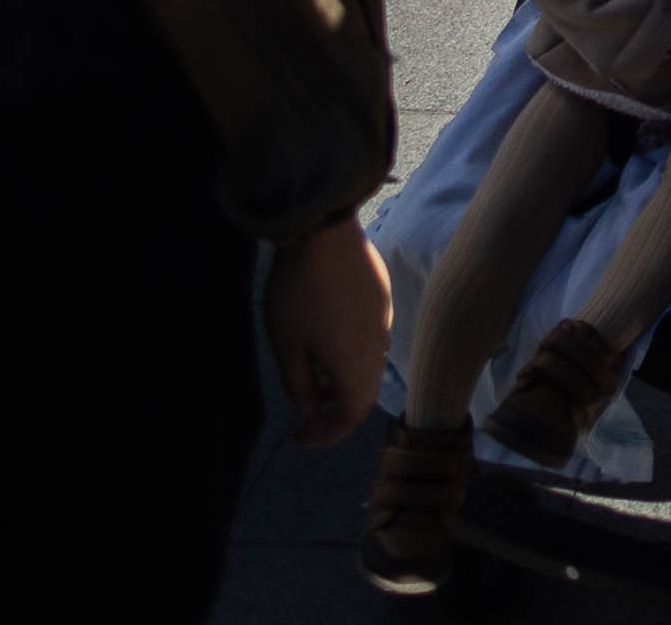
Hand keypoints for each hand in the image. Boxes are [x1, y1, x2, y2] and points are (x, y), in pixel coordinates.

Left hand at [263, 221, 391, 446]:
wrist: (326, 232)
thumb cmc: (299, 293)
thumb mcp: (286, 346)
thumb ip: (299, 386)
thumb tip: (310, 410)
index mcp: (355, 365)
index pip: (350, 416)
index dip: (326, 434)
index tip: (298, 437)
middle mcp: (377, 347)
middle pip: (363, 394)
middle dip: (334, 412)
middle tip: (305, 417)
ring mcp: (383, 319)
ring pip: (367, 366)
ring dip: (341, 383)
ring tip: (312, 380)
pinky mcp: (380, 297)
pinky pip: (369, 341)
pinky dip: (349, 356)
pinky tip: (326, 340)